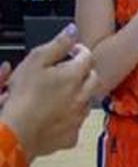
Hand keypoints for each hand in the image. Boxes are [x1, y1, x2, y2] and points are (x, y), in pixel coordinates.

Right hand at [0, 24, 97, 159]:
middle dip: (82, 72)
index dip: (78, 51)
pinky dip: (69, 117)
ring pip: (86, 101)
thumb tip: (72, 30)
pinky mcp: (71, 136)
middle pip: (92, 78)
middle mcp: (82, 96)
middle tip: (66, 71)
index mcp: (75, 75)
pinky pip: (76, 123)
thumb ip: (58, 44)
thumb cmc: (22, 97)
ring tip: (59, 94)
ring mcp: (78, 117)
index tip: (70, 51)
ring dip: (78, 94)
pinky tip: (55, 115)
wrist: (15, 133)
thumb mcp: (35, 61)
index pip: (87, 56)